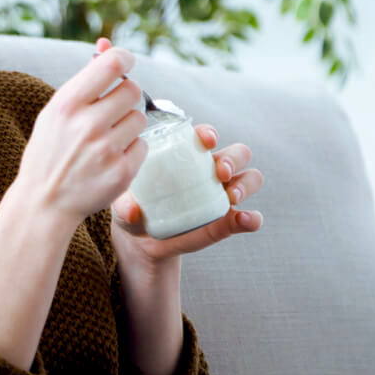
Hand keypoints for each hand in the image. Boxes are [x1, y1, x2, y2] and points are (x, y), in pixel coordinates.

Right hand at [14, 42, 148, 228]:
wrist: (44, 202)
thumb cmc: (50, 150)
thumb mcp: (56, 112)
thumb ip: (84, 79)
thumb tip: (106, 44)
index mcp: (66, 104)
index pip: (112, 64)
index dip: (124, 58)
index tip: (124, 64)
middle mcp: (87, 125)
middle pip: (132, 90)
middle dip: (126, 96)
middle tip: (112, 108)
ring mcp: (106, 150)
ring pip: (140, 118)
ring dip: (129, 124)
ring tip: (108, 137)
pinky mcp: (122, 172)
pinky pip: (143, 145)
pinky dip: (131, 149)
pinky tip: (110, 158)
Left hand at [92, 38, 264, 265]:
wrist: (139, 241)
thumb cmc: (131, 208)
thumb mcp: (123, 204)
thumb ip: (125, 204)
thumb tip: (132, 210)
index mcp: (184, 155)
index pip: (204, 136)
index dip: (208, 133)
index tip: (204, 139)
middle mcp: (208, 170)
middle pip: (236, 153)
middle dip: (232, 158)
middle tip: (218, 171)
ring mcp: (221, 194)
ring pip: (249, 178)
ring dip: (245, 183)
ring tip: (231, 195)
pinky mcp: (227, 221)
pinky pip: (248, 217)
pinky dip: (251, 218)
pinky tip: (245, 220)